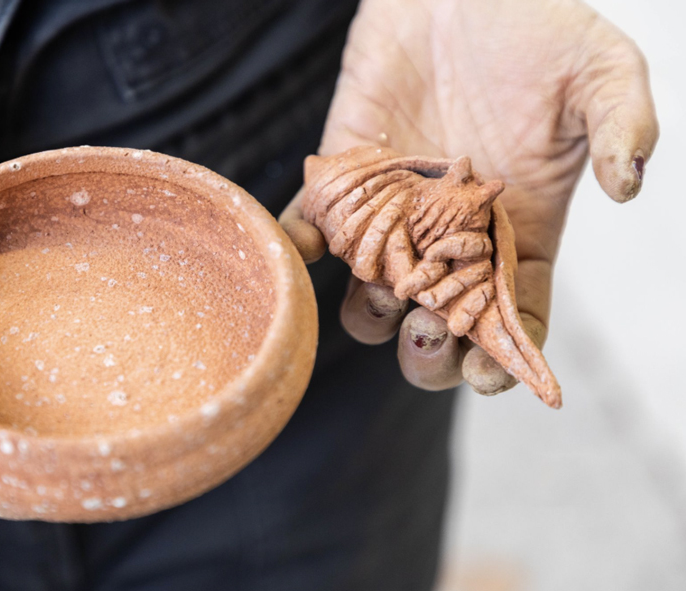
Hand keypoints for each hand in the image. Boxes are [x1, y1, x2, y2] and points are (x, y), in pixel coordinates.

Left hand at [280, 0, 658, 394]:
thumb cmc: (534, 27)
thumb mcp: (598, 69)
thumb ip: (622, 124)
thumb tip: (629, 187)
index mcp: (517, 229)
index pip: (514, 314)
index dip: (504, 357)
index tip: (488, 378)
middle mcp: (452, 236)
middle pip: (438, 325)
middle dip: (430, 352)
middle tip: (428, 336)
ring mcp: (395, 214)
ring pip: (372, 297)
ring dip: (369, 311)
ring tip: (382, 288)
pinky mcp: (345, 179)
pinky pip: (314, 230)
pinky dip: (298, 248)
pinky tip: (303, 252)